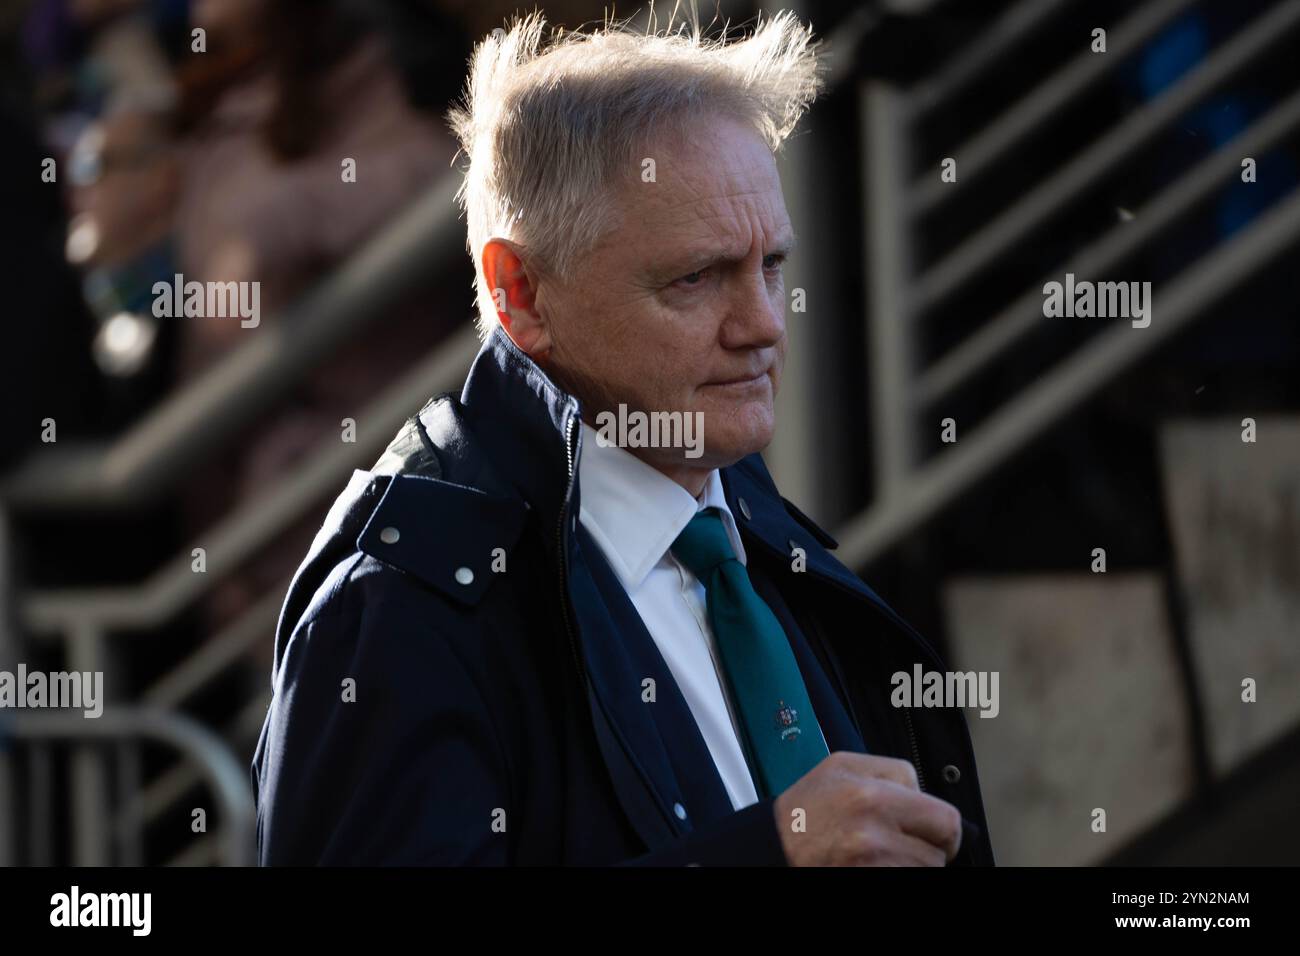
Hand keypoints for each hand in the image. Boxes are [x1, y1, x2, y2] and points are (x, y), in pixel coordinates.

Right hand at [772, 751, 962, 865]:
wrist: (773, 847)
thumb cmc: (806, 807)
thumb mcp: (842, 766)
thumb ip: (891, 771)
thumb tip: (926, 793)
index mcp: (874, 796)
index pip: (946, 818)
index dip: (943, 826)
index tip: (930, 830)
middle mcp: (875, 833)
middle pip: (941, 850)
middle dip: (933, 849)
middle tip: (914, 845)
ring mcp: (872, 865)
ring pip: (925, 870)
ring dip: (912, 864)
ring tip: (885, 854)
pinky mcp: (866, 880)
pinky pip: (905, 880)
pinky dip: (897, 872)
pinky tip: (876, 864)